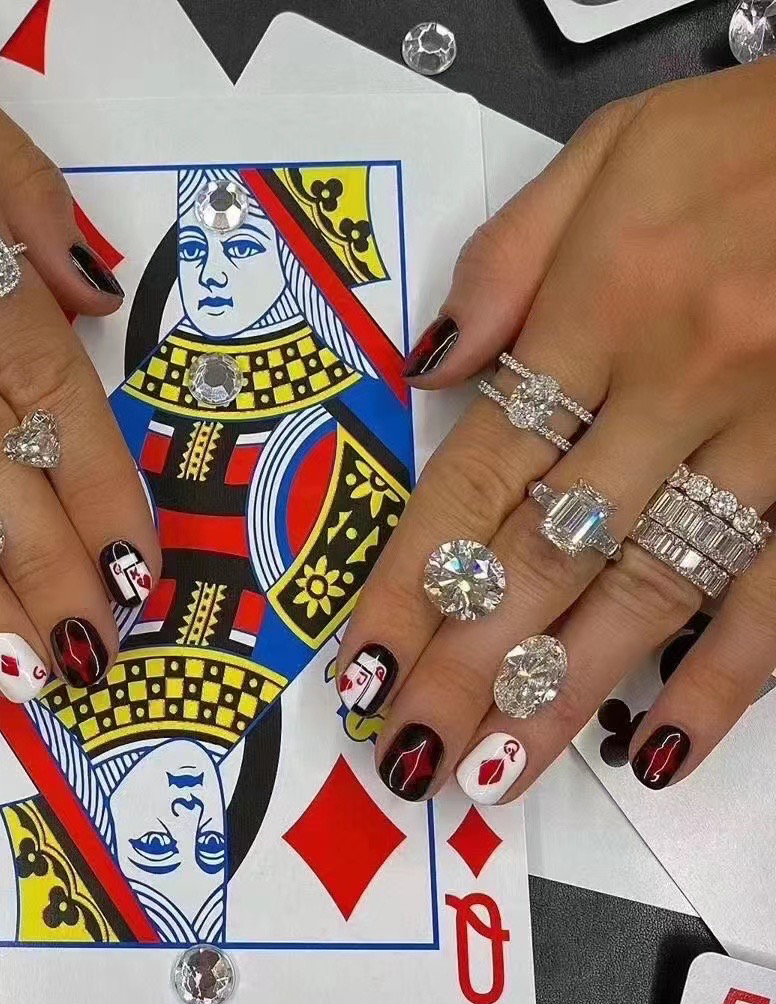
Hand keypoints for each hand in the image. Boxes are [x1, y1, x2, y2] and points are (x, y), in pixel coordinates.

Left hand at [340, 59, 775, 800]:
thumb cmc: (759, 136)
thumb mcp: (613, 153)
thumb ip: (509, 264)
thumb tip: (430, 369)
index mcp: (601, 311)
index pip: (474, 479)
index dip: (411, 583)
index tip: (363, 664)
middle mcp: (675, 389)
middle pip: (540, 558)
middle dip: (463, 665)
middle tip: (405, 750)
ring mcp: (767, 442)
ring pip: (645, 595)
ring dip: (562, 693)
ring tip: (493, 772)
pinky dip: (725, 678)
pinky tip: (664, 746)